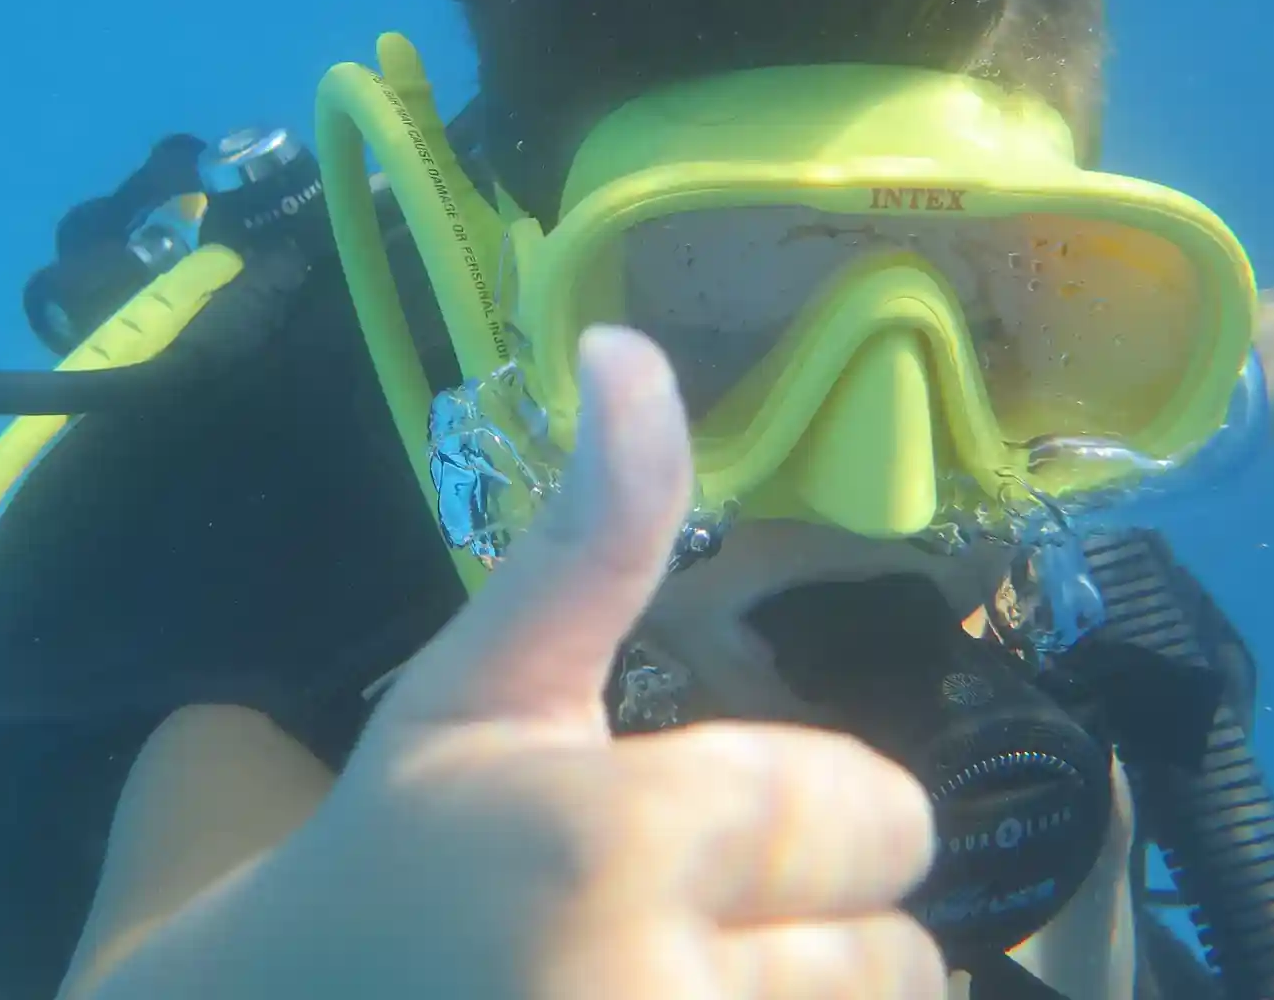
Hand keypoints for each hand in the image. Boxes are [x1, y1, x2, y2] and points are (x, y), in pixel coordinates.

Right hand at [252, 326, 944, 997]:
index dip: (806, 824)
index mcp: (612, 841)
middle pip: (897, 957)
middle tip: (659, 942)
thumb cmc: (377, 868)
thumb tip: (627, 340)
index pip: (876, 816)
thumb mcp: (478, 687)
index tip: (701, 834)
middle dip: (807, 937)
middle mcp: (655, 995)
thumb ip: (589, 530)